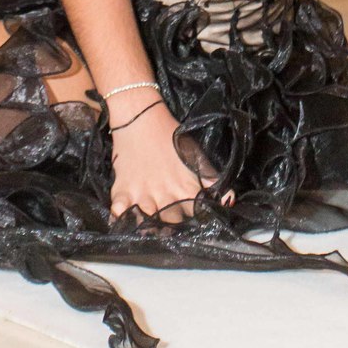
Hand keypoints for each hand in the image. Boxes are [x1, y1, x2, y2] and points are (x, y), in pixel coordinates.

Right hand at [108, 100, 233, 223]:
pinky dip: (120, 217)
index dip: (198, 222)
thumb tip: (229, 199)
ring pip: (148, 225)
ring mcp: (143, 196)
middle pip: (172, 225)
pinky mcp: (122, 191)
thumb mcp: (195, 155)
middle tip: (171, 229)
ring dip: (149, 228)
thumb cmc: (170, 135)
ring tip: (150, 231)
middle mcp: (165, 197)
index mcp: (186, 189)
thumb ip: (211, 179)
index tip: (196, 225)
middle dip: (173, 228)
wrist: (140, 116)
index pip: (197, 216)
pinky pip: (119, 212)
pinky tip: (122, 219)